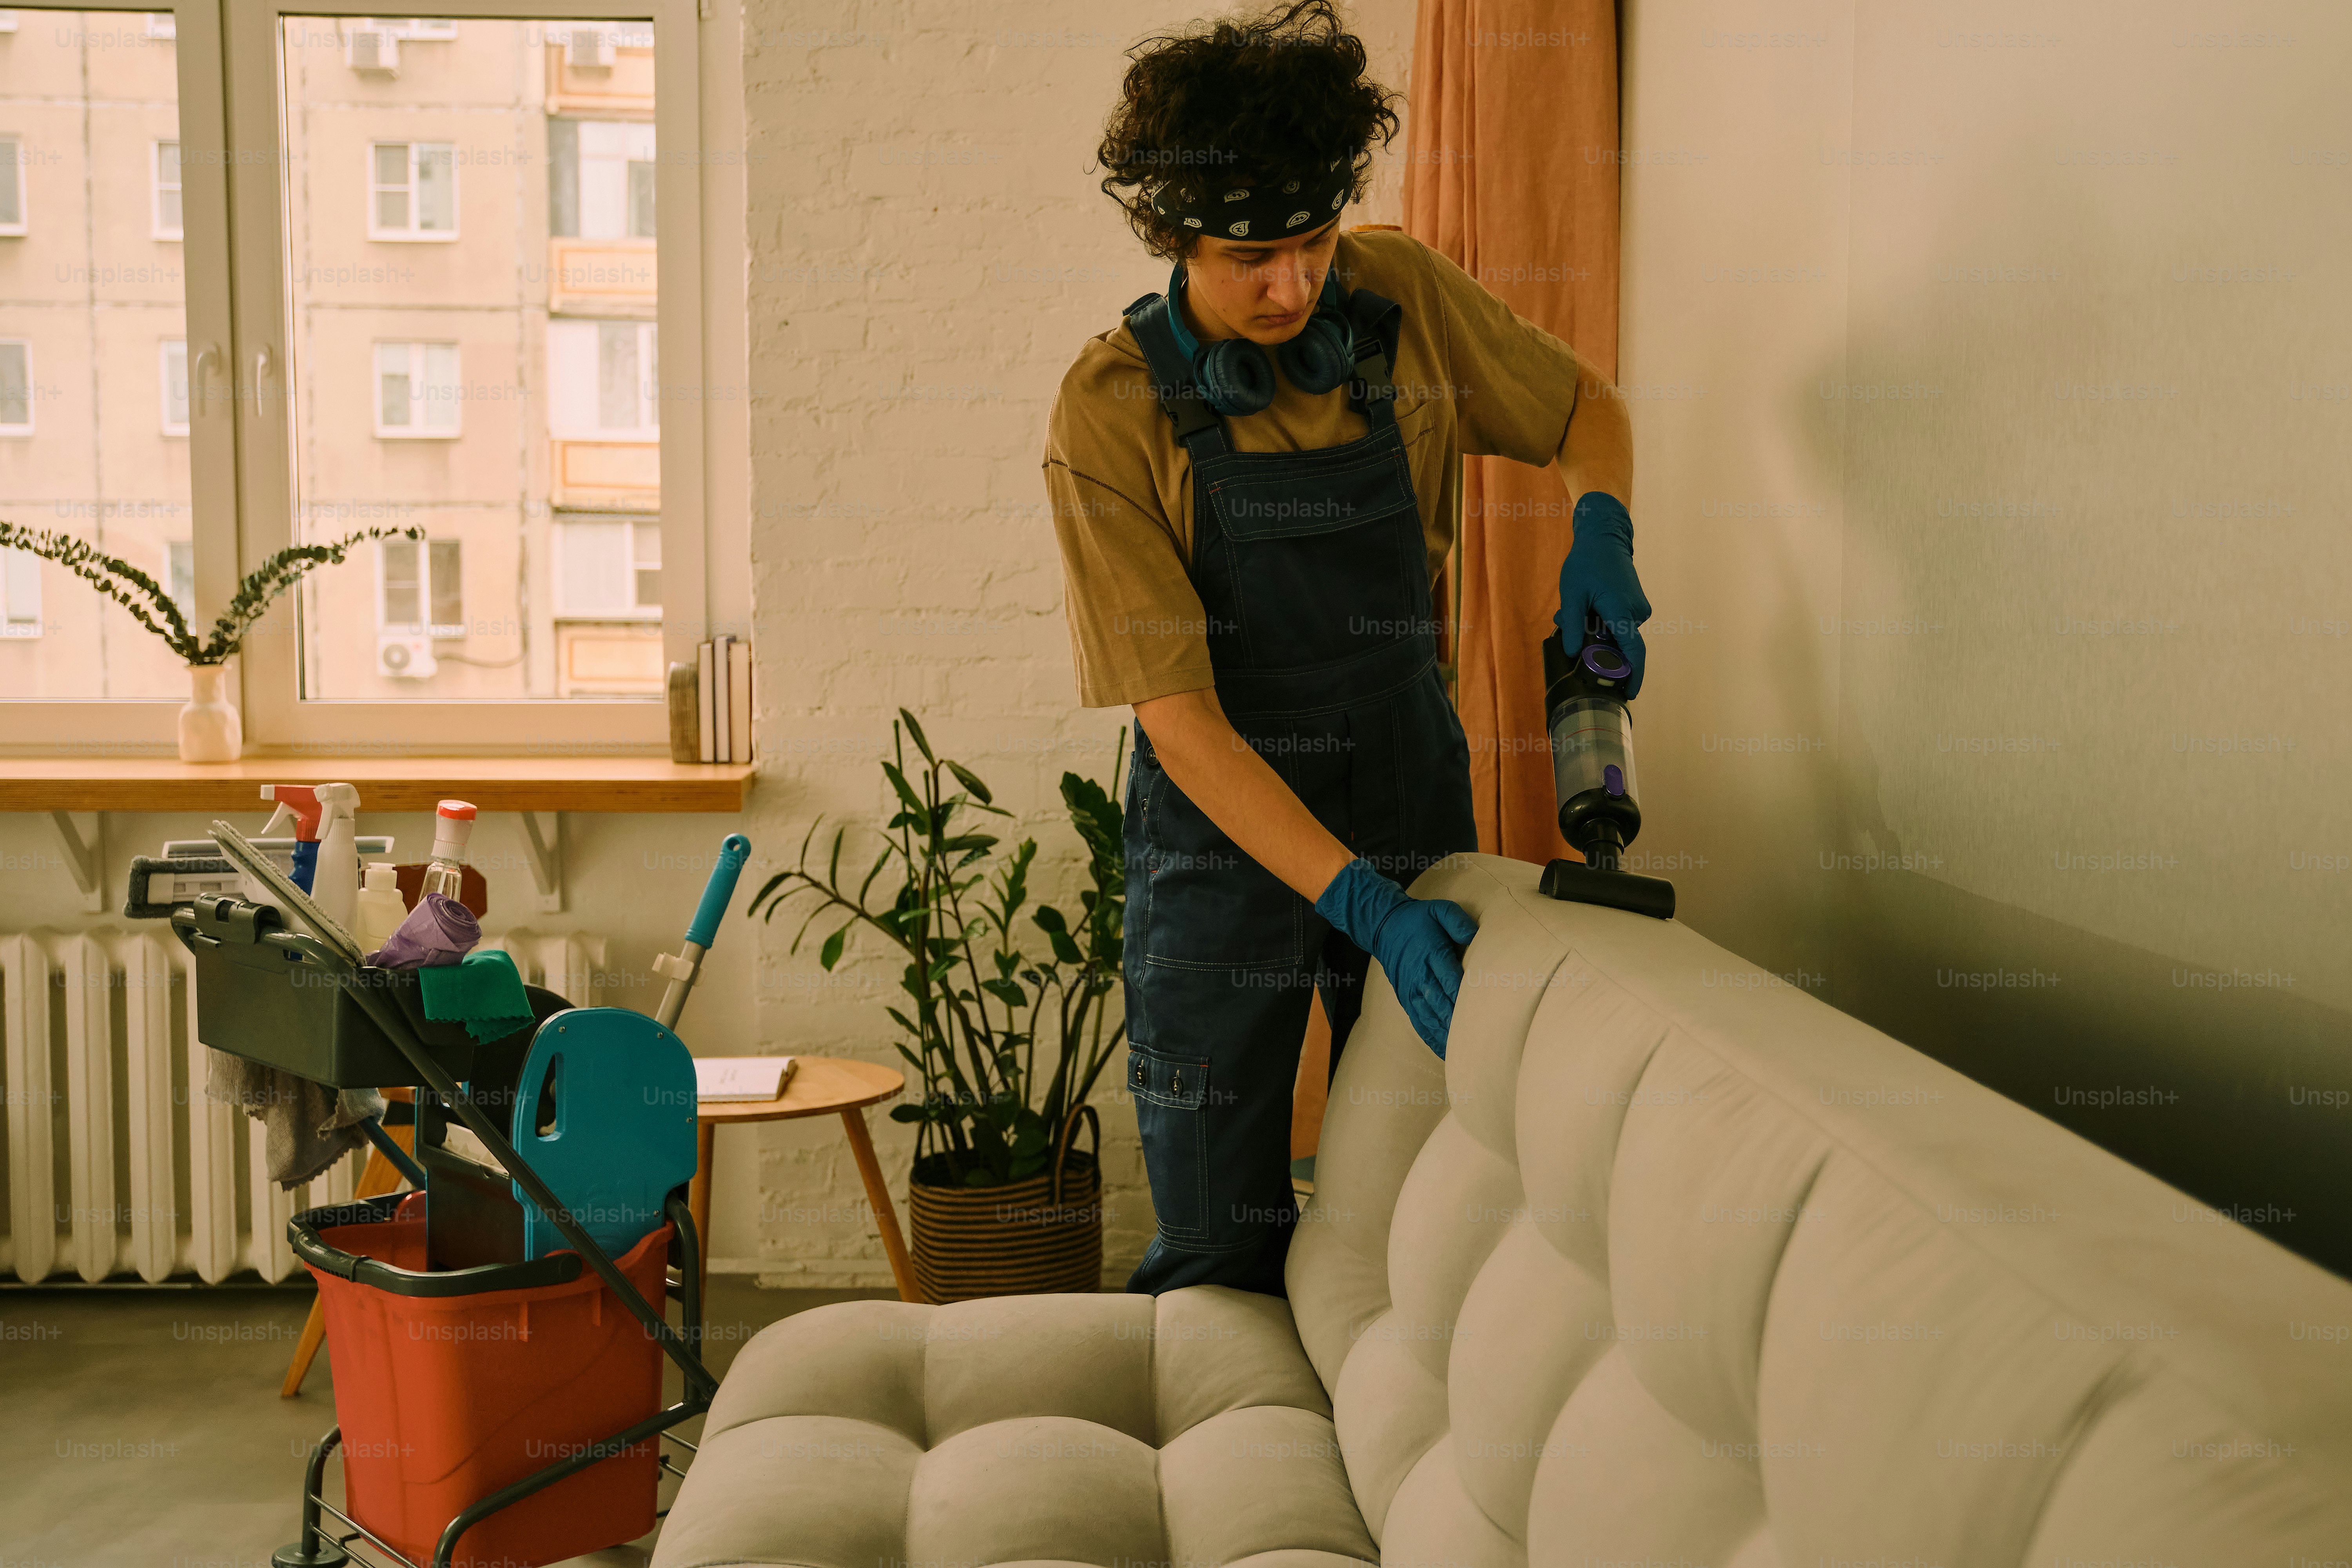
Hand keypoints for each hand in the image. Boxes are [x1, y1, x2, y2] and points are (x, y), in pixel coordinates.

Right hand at [1314, 858, 1479, 1056]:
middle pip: (1440, 1003)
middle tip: (1478, 1039)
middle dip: (1457, 1021)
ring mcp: (1410, 990)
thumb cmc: (1418, 919)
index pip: (1449, 979)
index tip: (1480, 1012)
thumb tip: (1475, 937)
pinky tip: (1444, 1051)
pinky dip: (1431, 1037)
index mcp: (1430, 953)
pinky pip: (1418, 1021)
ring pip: (1429, 1017)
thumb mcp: (1439, 909)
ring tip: (1464, 1051)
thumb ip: (1458, 922)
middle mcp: (1419, 975)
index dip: (1463, 997)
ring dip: (1446, 1034)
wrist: (1384, 926)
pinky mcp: (1405, 998)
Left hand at [1556, 491, 1651, 697]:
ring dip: (1595, 631)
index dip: (1633, 675)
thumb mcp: (1572, 594)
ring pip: (1617, 633)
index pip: (1634, 651)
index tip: (1629, 693)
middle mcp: (1636, 613)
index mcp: (1621, 611)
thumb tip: (1571, 653)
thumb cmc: (1586, 563)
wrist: (1605, 538)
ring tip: (1574, 610)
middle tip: (1568, 627)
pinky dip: (1602, 621)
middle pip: (1618, 644)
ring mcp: (1639, 608)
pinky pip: (1620, 623)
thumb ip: (1571, 625)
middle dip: (1595, 645)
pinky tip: (1587, 606)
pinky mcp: (1636, 604)